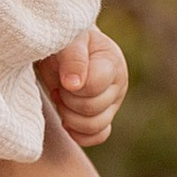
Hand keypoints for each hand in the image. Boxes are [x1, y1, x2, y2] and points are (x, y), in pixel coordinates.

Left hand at [38, 27, 128, 147]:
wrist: (63, 47)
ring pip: (95, 127)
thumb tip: (74, 84)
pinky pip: (97, 137)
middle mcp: (118, 85)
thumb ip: (73, 58)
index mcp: (112, 63)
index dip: (71, 86)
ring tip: (61, 98)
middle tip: (59, 86)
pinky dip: (78, 133)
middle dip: (67, 100)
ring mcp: (113, 104)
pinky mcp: (104, 118)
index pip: (94, 87)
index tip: (61, 76)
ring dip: (69, 117)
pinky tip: (65, 119)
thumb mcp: (68, 39)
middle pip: (92, 109)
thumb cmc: (66, 40)